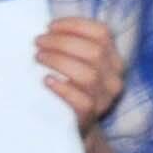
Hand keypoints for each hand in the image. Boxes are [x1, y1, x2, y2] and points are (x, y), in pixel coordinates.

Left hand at [34, 16, 128, 137]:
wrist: (78, 127)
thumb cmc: (73, 88)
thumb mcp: (80, 64)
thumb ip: (74, 46)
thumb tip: (47, 29)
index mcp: (113, 59)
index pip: (102, 33)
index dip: (75, 25)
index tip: (50, 26)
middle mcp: (114, 77)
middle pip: (94, 51)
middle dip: (61, 42)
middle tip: (38, 42)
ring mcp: (105, 98)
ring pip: (88, 74)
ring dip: (59, 61)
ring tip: (39, 57)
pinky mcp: (91, 115)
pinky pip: (80, 100)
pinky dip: (62, 88)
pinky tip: (47, 81)